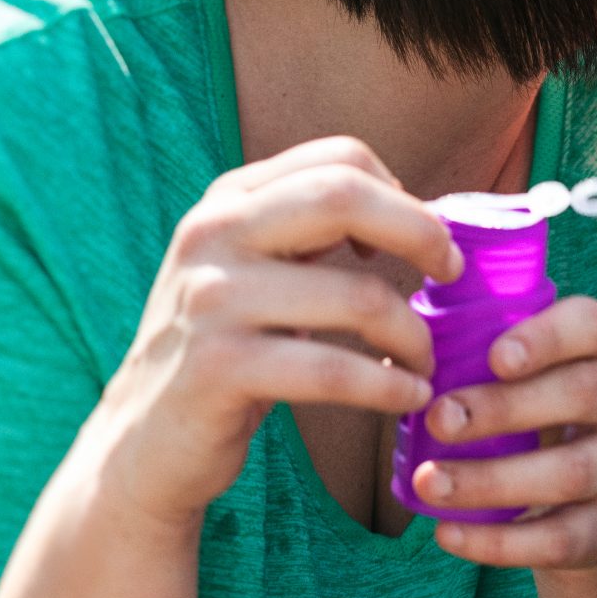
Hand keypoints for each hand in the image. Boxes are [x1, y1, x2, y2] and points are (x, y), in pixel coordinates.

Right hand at [96, 136, 458, 530]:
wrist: (143, 439)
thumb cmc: (226, 348)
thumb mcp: (254, 268)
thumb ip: (312, 230)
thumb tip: (420, 212)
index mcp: (228, 200)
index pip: (339, 157)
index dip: (401, 194)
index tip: (424, 240)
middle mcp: (211, 235)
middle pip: (344, 197)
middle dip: (421, 235)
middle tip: (452, 276)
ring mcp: (210, 300)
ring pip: (358, 296)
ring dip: (415, 335)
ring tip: (425, 361)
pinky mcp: (218, 369)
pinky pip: (334, 370)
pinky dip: (389, 387)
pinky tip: (408, 396)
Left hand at [410, 295, 596, 570]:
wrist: (579, 491)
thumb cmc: (530, 410)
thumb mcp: (519, 373)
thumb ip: (469, 353)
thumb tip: (398, 356)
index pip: (590, 325)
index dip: (547, 337)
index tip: (494, 356)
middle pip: (583, 394)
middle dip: (506, 407)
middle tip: (439, 419)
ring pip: (572, 472)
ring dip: (493, 480)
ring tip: (430, 483)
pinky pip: (559, 538)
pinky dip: (499, 542)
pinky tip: (447, 533)